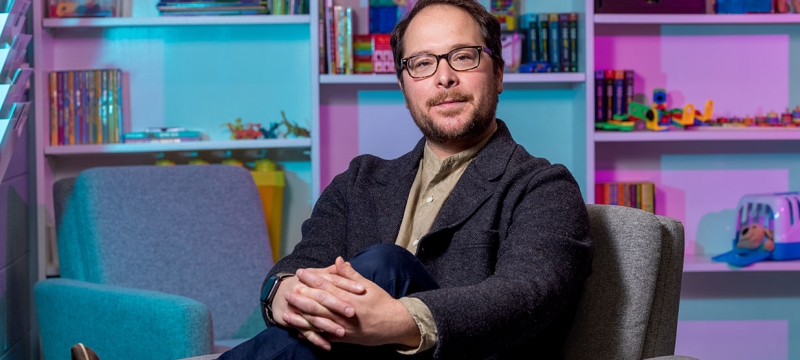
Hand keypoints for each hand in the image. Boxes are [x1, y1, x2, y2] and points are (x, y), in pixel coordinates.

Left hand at [284, 257, 420, 347]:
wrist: (394, 324)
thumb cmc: (381, 302)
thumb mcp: (368, 285)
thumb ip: (350, 275)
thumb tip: (338, 260)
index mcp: (349, 297)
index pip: (326, 286)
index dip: (312, 279)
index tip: (300, 273)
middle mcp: (344, 313)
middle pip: (318, 304)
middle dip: (302, 298)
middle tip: (287, 292)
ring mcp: (342, 327)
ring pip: (318, 322)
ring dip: (301, 318)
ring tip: (286, 313)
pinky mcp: (344, 338)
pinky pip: (324, 337)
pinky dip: (311, 335)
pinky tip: (298, 332)